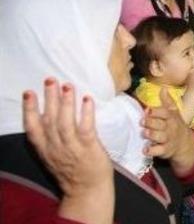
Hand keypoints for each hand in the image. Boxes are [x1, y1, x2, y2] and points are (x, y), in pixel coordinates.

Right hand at [22, 80, 113, 210]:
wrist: (87, 191)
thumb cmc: (72, 171)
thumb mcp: (52, 156)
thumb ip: (49, 138)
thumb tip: (49, 113)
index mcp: (44, 149)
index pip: (32, 128)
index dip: (29, 110)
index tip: (28, 92)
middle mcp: (55, 148)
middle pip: (49, 120)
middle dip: (49, 98)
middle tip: (50, 80)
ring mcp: (72, 148)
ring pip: (65, 122)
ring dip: (66, 103)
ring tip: (67, 86)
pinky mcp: (88, 148)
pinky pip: (86, 128)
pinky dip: (86, 113)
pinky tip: (87, 100)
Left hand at [142, 87, 193, 159]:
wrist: (185, 143)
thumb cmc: (175, 125)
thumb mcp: (174, 112)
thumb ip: (167, 101)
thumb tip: (162, 88)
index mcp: (171, 117)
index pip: (164, 113)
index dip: (156, 112)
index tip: (147, 110)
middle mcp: (170, 128)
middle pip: (161, 124)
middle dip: (151, 122)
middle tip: (141, 122)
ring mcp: (168, 139)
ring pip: (160, 137)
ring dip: (151, 135)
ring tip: (144, 133)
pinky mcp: (165, 150)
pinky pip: (159, 151)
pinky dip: (152, 151)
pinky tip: (145, 149)